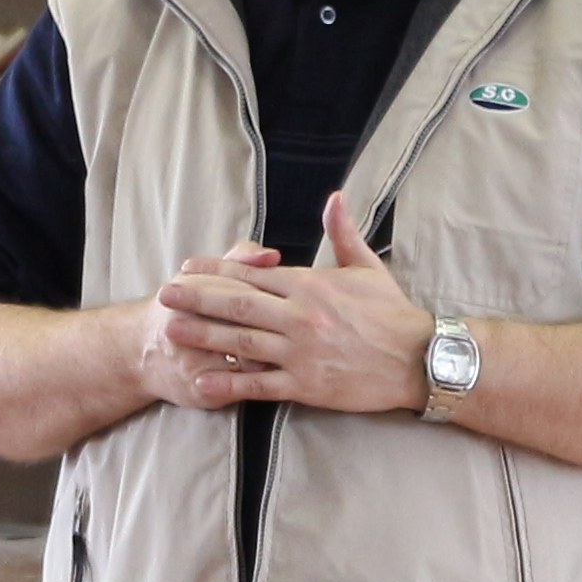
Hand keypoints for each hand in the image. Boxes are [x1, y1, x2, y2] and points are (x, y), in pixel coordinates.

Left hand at [152, 193, 427, 416]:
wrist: (417, 358)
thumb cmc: (392, 313)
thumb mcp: (367, 267)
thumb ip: (344, 233)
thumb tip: (335, 197)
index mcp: (309, 285)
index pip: (253, 274)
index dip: (216, 270)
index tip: (188, 268)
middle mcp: (298, 317)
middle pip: (236, 304)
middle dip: (197, 298)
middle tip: (164, 294)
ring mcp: (299, 352)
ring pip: (241, 342)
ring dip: (203, 335)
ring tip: (172, 330)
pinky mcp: (306, 384)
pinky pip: (259, 384)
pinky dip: (229, 383)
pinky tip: (202, 381)